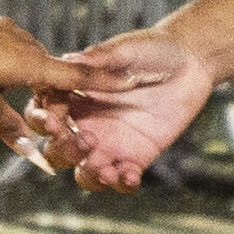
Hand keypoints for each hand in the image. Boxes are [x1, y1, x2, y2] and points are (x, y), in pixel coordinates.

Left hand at [0, 11, 101, 154]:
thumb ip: (8, 128)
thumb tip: (30, 152)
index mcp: (29, 63)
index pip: (76, 77)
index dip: (105, 83)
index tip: (133, 82)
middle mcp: (25, 44)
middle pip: (54, 73)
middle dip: (58, 95)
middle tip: (57, 117)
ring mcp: (9, 32)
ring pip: (33, 61)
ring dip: (34, 81)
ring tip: (18, 98)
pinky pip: (16, 50)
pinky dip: (16, 66)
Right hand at [36, 27, 215, 188]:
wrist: (190, 63)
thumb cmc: (150, 49)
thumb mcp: (124, 49)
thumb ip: (98, 58)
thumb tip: (69, 60)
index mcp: (72, 97)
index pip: (44, 114)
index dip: (43, 120)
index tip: (53, 119)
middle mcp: (84, 124)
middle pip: (56, 150)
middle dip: (64, 150)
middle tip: (86, 141)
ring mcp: (108, 144)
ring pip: (83, 172)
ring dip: (89, 174)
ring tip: (107, 170)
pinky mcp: (135, 158)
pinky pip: (121, 181)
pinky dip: (122, 184)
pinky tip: (130, 176)